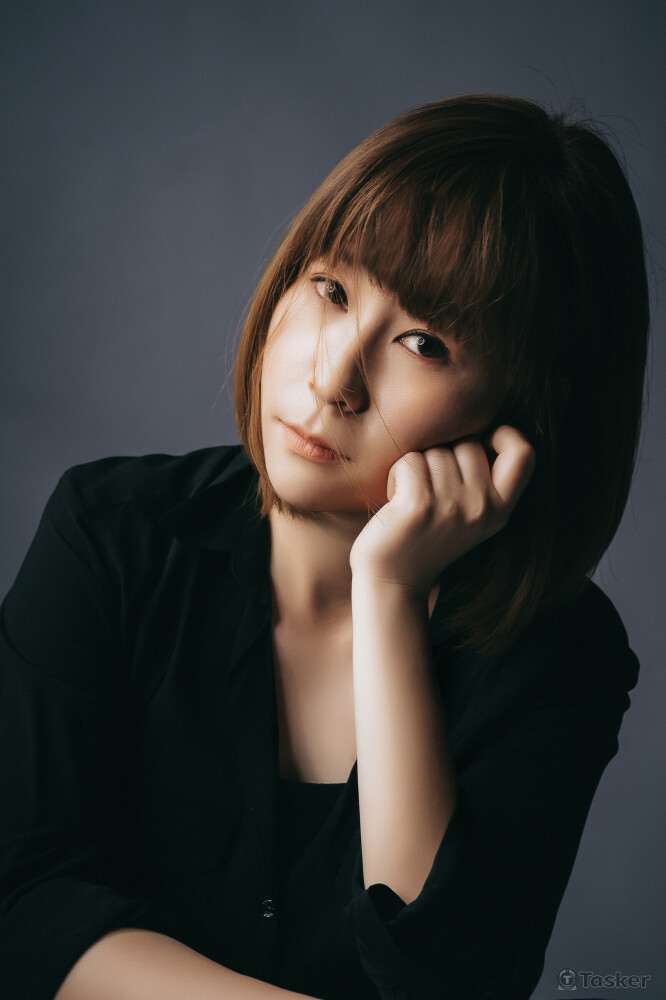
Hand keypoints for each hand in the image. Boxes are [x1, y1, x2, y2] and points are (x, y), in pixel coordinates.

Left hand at [349, 425, 535, 600]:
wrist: (392, 581)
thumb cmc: (425, 538)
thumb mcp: (468, 514)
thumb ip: (481, 479)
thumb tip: (480, 428)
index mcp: (500, 510)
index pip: (524, 454)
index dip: (506, 436)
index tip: (483, 442)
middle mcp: (482, 508)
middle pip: (468, 443)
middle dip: (444, 454)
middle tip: (430, 489)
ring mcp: (451, 507)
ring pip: (435, 450)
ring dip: (417, 467)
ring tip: (412, 499)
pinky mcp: (419, 505)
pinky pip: (410, 461)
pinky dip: (396, 475)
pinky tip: (396, 502)